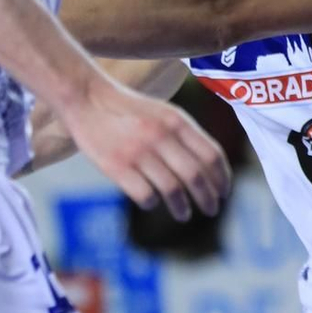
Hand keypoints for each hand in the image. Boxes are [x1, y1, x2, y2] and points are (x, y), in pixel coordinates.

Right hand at [63, 78, 230, 222]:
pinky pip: (144, 195)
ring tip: (184, 214)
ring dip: (182, 207)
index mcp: (177, 121)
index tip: (225, 193)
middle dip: (208, 198)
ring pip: (172, 190)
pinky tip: (152, 203)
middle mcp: (161, 135)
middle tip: (212, 210)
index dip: (222, 178)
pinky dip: (152, 203)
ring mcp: (138, 151)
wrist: (87, 98)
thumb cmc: (130, 110)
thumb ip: (186, 135)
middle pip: (196, 176)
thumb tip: (212, 170)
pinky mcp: (116, 166)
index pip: (211, 155)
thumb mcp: (164, 112)